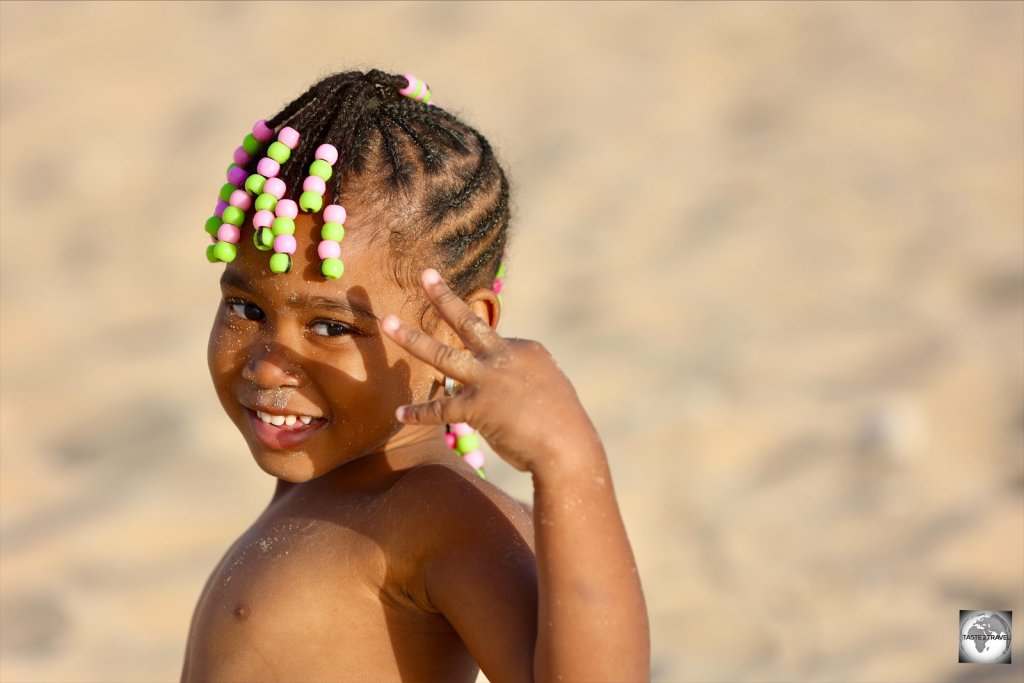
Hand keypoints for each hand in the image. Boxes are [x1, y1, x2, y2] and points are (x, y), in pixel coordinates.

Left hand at [381, 269, 599, 472]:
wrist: (569, 447)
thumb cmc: (563, 427)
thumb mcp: (549, 391)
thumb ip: (525, 384)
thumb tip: (509, 393)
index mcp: (526, 349)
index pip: (493, 344)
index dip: (486, 362)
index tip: (496, 385)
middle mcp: (505, 356)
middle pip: (468, 322)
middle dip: (443, 297)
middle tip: (424, 273)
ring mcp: (489, 379)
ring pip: (442, 354)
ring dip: (411, 338)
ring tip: (386, 321)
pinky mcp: (477, 406)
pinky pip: (440, 408)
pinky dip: (419, 412)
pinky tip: (399, 413)